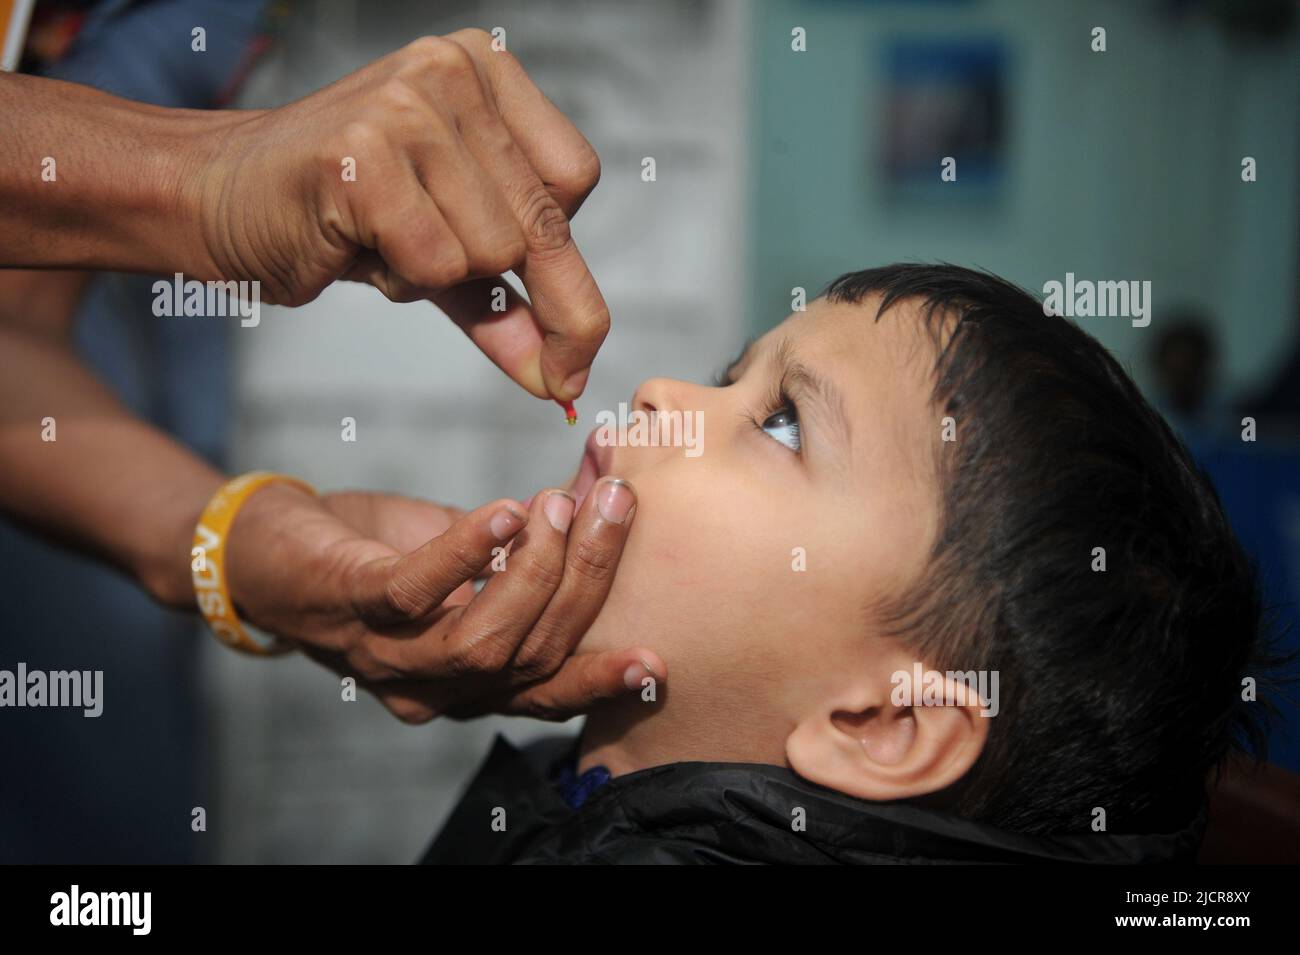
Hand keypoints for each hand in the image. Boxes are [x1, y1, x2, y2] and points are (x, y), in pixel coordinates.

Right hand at [191, 29, 607, 400]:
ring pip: (494, 249)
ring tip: (384, 244)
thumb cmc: (332, 214)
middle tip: (560, 374)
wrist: (212, 197)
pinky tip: (357, 243)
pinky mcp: (363, 152)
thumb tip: (562, 380)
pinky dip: (403, 281)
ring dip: (442, 280)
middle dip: (553, 310)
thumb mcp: (441, 254)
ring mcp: (407, 106)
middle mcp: (452, 71)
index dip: (571, 258)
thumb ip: (506, 307)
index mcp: (484, 69)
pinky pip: (437, 264)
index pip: (575, 176)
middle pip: (544, 221)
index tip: (564, 322)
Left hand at [223, 481, 662, 722]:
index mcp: (465, 683)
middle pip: (529, 657)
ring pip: (483, 641)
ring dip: (536, 572)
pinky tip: (503, 511)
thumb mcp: (463, 549)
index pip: (544, 693)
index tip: (656, 660)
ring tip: (560, 505)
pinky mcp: (350, 606)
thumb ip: (527, 540)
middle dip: (584, 581)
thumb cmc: (374, 551)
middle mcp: (430, 687)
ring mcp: (387, 654)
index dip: (600, 678)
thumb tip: (602, 485)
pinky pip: (415, 593)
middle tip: (615, 506)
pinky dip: (466, 552)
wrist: (261, 545)